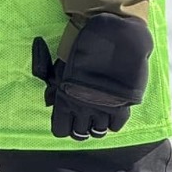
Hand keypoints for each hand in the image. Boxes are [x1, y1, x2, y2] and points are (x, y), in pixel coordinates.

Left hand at [31, 14, 153, 141]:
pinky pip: (115, 126)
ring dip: (95, 125)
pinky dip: (112, 122)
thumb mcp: (61, 64)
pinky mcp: (122, 106)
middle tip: (82, 118)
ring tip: (97, 115)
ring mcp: (103, 109)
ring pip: (97, 132)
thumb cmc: (84, 46)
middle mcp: (82, 109)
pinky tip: (110, 112)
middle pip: (79, 134)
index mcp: (64, 100)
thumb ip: (54, 85)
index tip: (67, 120)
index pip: (60, 130)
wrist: (114, 38)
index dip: (63, 126)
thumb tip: (50, 102)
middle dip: (79, 128)